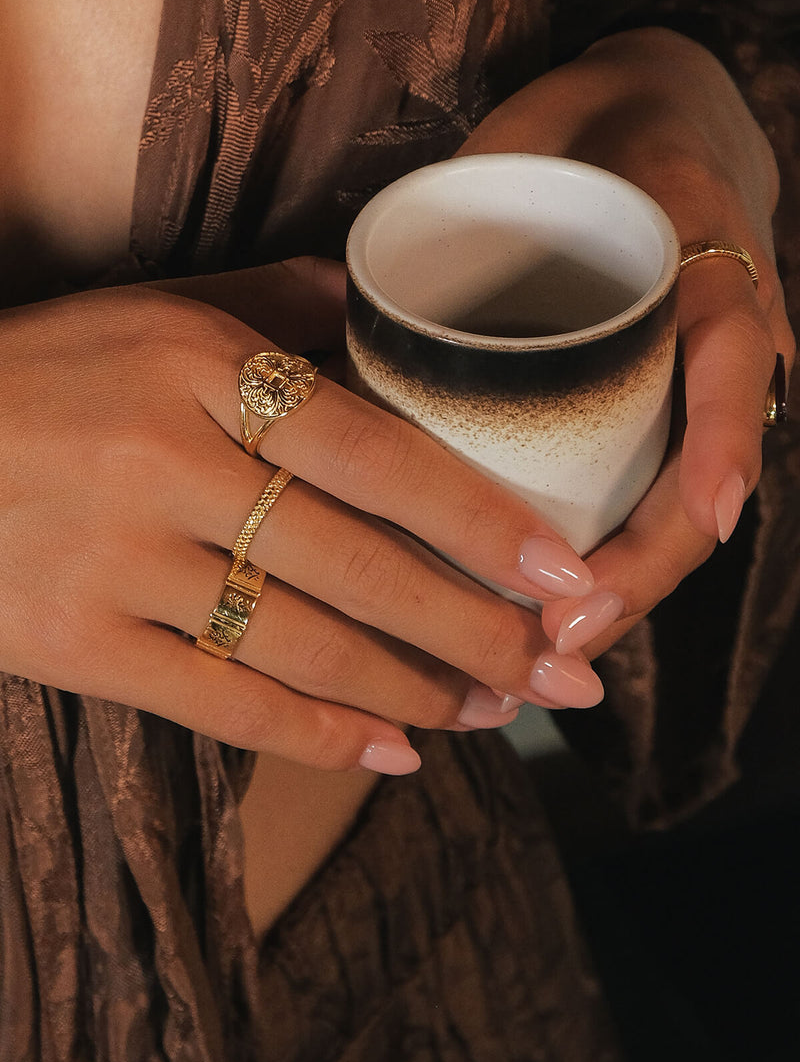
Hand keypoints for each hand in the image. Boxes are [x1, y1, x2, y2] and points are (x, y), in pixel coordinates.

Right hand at [0, 272, 604, 775]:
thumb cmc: (44, 370)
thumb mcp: (153, 311)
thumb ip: (272, 306)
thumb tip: (376, 310)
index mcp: (200, 367)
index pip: (375, 451)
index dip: (479, 518)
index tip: (563, 572)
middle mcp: (167, 463)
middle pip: (357, 564)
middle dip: (475, 629)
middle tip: (562, 671)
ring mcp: (117, 561)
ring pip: (301, 644)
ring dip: (413, 690)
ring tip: (492, 712)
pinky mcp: (74, 643)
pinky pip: (216, 703)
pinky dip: (313, 737)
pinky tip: (390, 755)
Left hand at [457, 27, 794, 654]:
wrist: (637, 129)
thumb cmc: (587, 132)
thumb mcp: (549, 139)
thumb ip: (484, 191)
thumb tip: (349, 294)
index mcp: (711, 287)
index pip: (733, 375)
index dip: (716, 450)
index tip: (698, 520)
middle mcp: (714, 365)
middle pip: (694, 493)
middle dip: (632, 577)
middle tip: (552, 638)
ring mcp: (686, 402)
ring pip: (665, 520)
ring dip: (608, 596)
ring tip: (531, 658)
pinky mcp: (645, 419)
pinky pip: (633, 505)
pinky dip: (592, 570)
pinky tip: (523, 617)